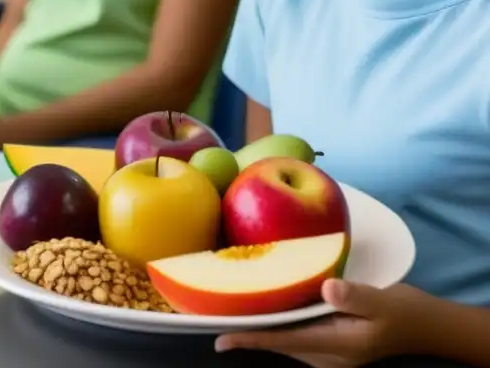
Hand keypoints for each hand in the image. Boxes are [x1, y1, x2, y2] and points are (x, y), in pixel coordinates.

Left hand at [215, 280, 424, 366]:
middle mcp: (327, 356)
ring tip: (232, 310)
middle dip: (249, 332)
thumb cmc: (404, 312)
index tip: (222, 339)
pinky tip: (264, 308)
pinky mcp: (330, 345)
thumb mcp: (383, 300)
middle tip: (217, 314)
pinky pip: (296, 336)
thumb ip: (355, 296)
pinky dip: (278, 324)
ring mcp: (328, 354)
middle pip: (279, 344)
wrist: (426, 327)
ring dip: (262, 328)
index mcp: (337, 347)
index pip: (285, 342)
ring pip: (286, 341)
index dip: (252, 339)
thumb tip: (327, 288)